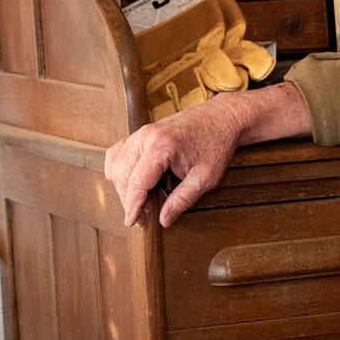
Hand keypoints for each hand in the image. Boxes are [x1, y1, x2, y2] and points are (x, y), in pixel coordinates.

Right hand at [104, 80, 311, 226]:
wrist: (222, 117)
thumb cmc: (217, 145)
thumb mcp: (206, 177)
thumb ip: (183, 199)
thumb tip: (163, 220)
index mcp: (161, 147)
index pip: (136, 183)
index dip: (132, 206)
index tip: (133, 222)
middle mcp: (146, 137)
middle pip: (123, 175)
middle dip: (128, 200)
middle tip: (142, 218)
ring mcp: (141, 133)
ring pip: (117, 165)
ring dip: (123, 186)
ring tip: (140, 202)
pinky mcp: (141, 133)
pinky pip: (118, 153)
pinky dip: (119, 169)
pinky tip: (129, 182)